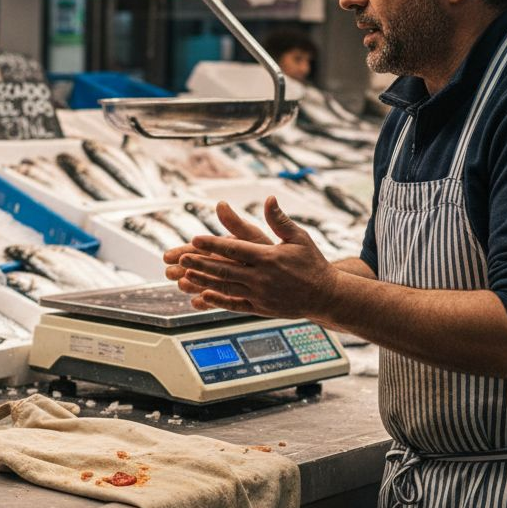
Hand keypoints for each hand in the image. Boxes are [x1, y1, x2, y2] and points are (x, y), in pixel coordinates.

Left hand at [162, 197, 336, 317]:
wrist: (326, 295)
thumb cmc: (312, 262)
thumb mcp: (299, 237)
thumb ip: (279, 220)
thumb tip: (269, 198)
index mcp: (269, 257)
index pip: (235, 248)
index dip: (213, 244)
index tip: (195, 238)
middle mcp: (263, 277)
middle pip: (225, 269)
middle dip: (201, 263)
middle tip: (180, 257)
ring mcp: (260, 295)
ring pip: (226, 287)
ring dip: (203, 281)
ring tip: (183, 275)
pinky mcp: (260, 308)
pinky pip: (234, 305)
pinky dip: (217, 301)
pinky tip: (202, 296)